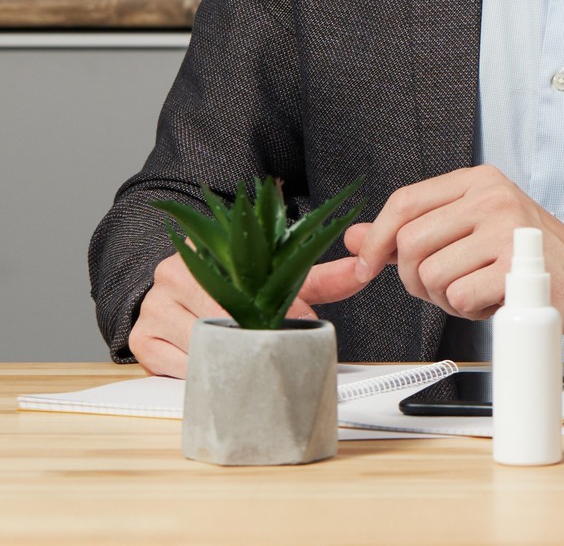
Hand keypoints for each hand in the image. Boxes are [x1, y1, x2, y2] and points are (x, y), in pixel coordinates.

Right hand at [128, 242, 372, 378]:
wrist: (173, 296)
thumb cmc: (231, 288)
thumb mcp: (275, 279)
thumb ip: (323, 277)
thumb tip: (365, 270)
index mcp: (210, 248)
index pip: (248, 280)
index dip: (279, 309)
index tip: (299, 327)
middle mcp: (174, 272)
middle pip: (222, 314)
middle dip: (254, 337)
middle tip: (276, 354)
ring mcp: (154, 306)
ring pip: (200, 342)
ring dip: (228, 359)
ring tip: (250, 364)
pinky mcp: (140, 339)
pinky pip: (174, 366)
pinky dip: (200, 374)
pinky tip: (218, 373)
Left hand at [349, 166, 563, 334]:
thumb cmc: (525, 253)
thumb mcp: (469, 230)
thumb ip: (413, 230)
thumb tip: (356, 237)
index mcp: (477, 182)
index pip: (405, 201)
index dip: (376, 240)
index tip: (367, 267)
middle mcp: (492, 197)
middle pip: (411, 243)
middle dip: (415, 280)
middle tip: (443, 288)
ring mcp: (507, 228)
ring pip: (432, 275)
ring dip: (445, 299)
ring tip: (476, 291)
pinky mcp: (517, 264)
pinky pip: (460, 297)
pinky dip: (469, 311)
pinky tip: (493, 300)